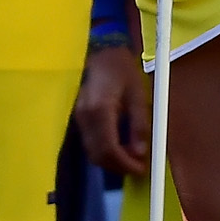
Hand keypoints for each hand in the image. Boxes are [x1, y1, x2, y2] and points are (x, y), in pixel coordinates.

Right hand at [74, 41, 149, 176]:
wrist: (99, 51)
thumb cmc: (122, 69)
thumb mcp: (138, 94)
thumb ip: (139, 124)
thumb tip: (140, 152)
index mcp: (100, 110)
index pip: (108, 149)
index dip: (124, 164)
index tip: (141, 170)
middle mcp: (85, 117)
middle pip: (97, 154)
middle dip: (118, 166)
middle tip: (138, 167)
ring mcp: (78, 118)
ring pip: (91, 151)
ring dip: (110, 161)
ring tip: (131, 158)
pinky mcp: (78, 117)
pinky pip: (89, 142)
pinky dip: (104, 151)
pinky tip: (119, 147)